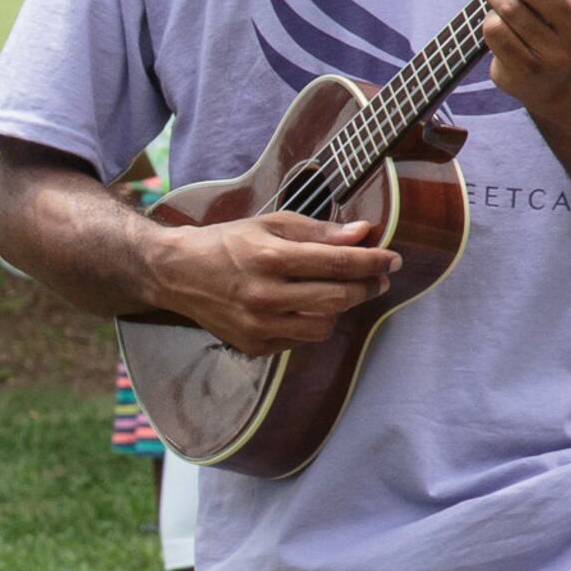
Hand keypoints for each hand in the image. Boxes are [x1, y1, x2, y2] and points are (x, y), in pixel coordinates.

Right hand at [146, 210, 398, 356]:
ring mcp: (258, 326)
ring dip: (340, 309)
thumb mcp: (270, 224)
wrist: (177, 274)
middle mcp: (263, 296)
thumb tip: (362, 234)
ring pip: (323, 326)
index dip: (371, 261)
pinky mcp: (254, 346)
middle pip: (337, 299)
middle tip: (378, 278)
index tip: (392, 259)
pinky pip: (300, 340)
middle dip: (366, 288)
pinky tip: (305, 306)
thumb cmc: (227, 243)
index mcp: (268, 259)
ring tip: (340, 291)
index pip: (336, 262)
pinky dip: (311, 323)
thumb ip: (318, 232)